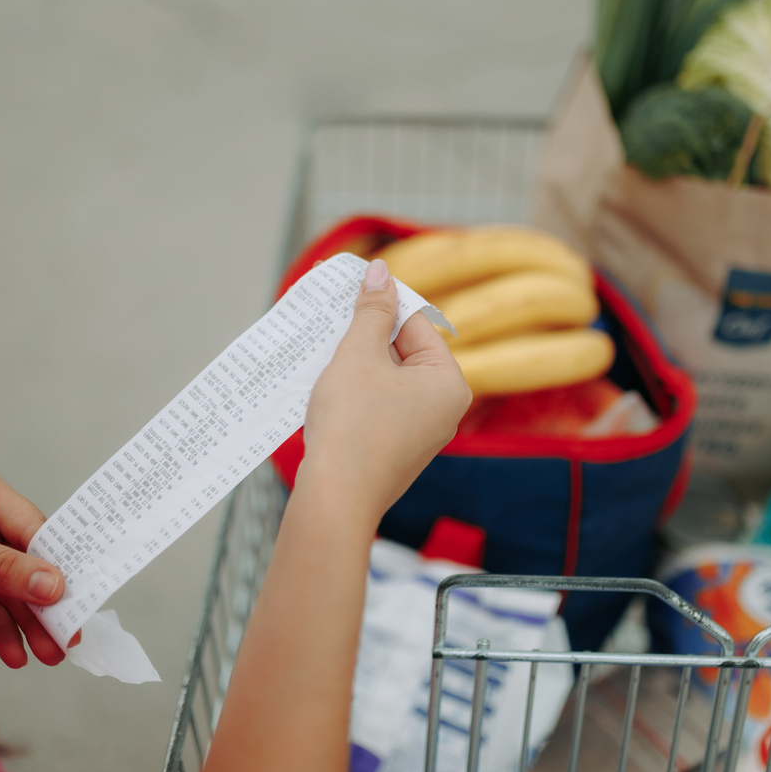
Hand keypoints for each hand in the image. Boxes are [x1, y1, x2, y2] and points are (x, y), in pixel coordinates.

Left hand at [0, 471, 78, 667]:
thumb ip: (1, 568)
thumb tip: (54, 586)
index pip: (35, 530)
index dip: (57, 564)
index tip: (75, 597)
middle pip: (30, 566)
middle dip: (47, 603)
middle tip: (67, 638)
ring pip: (14, 594)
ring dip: (31, 625)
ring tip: (48, 656)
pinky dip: (4, 633)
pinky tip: (15, 654)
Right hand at [301, 258, 471, 525]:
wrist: (335, 499)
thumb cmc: (352, 426)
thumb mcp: (359, 355)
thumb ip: (371, 311)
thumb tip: (381, 272)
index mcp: (449, 382)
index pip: (416, 323)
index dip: (379, 305)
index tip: (347, 291)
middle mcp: (443, 409)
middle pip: (402, 352)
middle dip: (364, 337)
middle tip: (328, 323)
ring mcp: (420, 433)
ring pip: (385, 380)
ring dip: (354, 365)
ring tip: (321, 356)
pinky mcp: (395, 450)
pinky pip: (377, 407)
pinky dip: (353, 394)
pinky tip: (324, 389)